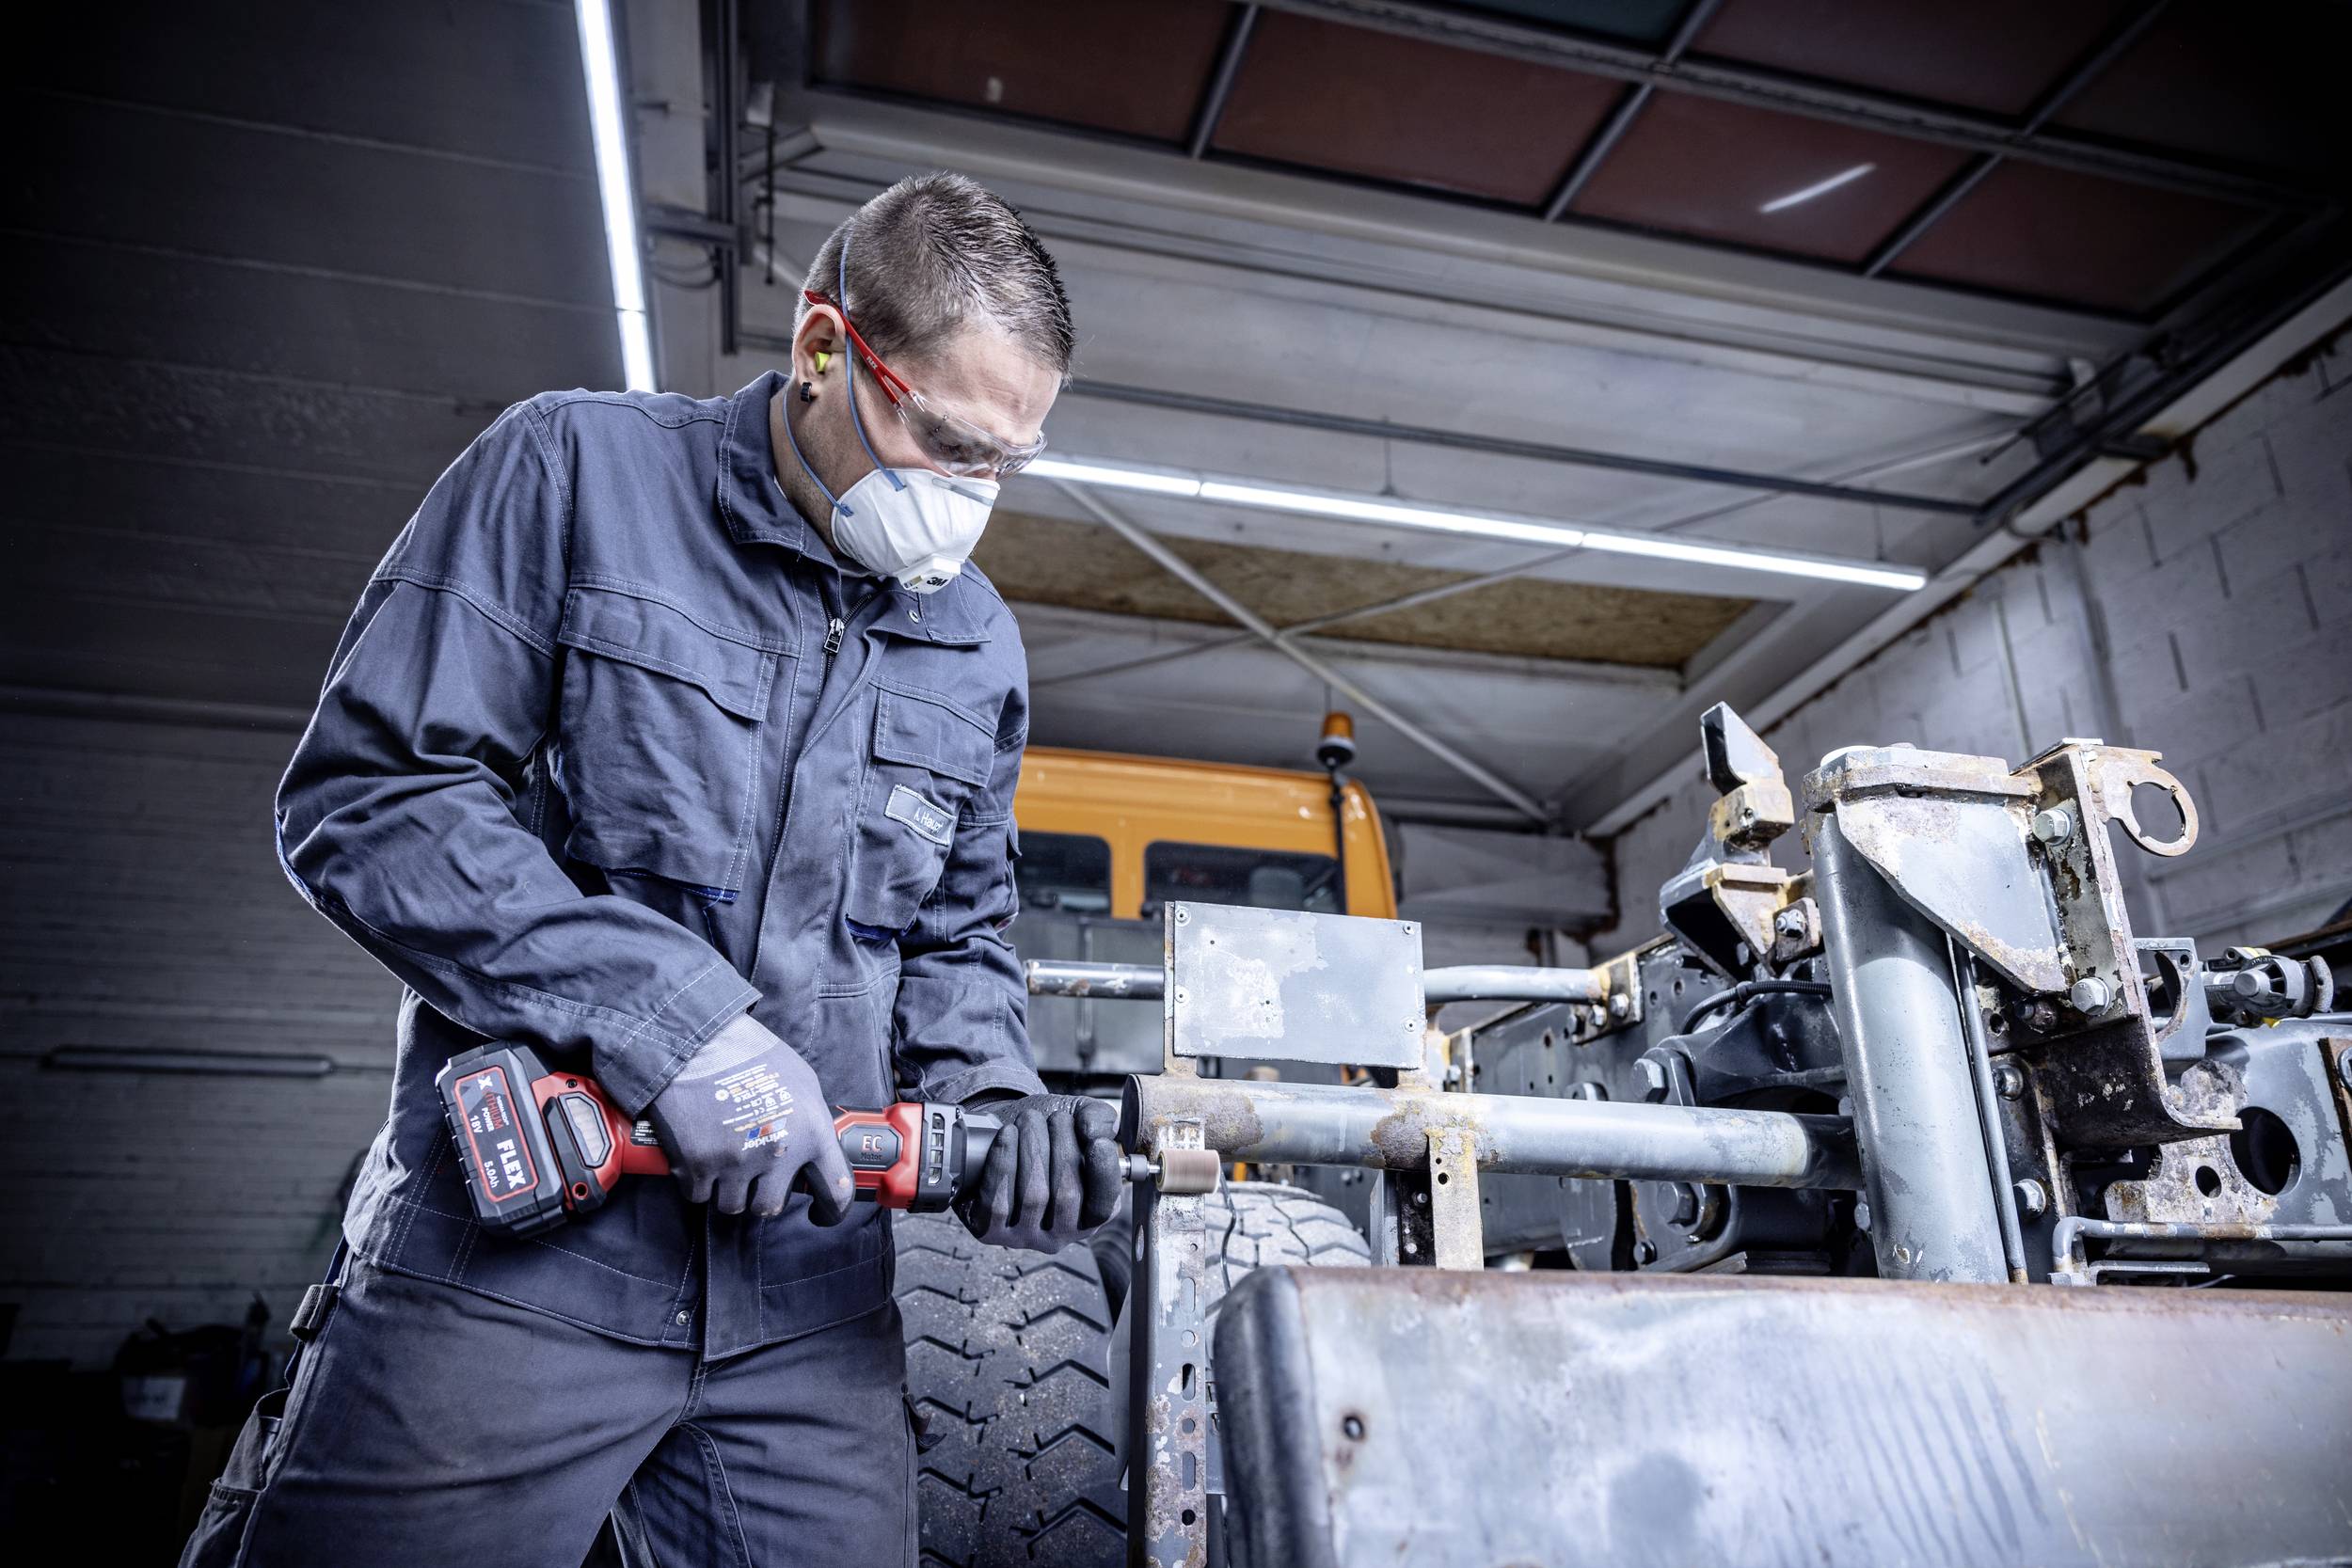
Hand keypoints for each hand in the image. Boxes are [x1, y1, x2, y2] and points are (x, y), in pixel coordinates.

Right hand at [644, 1014, 853, 1220]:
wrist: (695, 1043)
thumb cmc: (750, 1055)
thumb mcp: (802, 1081)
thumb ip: (813, 1120)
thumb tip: (816, 1150)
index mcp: (811, 1131)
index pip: (836, 1190)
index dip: (832, 1211)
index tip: (821, 1214)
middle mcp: (778, 1152)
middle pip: (771, 1206)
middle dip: (761, 1196)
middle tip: (752, 1174)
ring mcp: (737, 1163)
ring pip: (732, 1205)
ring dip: (728, 1190)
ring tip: (723, 1159)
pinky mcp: (698, 1166)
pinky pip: (698, 1196)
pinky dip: (697, 1182)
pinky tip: (698, 1154)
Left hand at [955, 1093, 1124, 1253]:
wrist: (996, 1135)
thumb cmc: (1043, 1134)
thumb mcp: (1078, 1120)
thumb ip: (1099, 1120)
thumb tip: (1097, 1131)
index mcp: (1090, 1215)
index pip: (1103, 1208)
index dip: (1104, 1175)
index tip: (1098, 1142)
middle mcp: (1060, 1234)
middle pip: (1067, 1196)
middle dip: (1063, 1149)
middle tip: (1057, 1118)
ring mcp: (1024, 1236)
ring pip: (1033, 1197)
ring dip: (1032, 1148)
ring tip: (1030, 1119)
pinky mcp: (991, 1230)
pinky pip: (997, 1202)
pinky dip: (1003, 1162)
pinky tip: (1007, 1135)